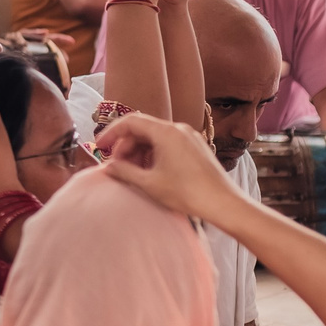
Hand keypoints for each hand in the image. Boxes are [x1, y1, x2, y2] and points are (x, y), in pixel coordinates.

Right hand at [92, 112, 240, 225]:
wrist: (224, 204)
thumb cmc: (188, 193)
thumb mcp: (149, 184)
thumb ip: (124, 172)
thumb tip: (108, 166)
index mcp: (166, 132)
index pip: (130, 121)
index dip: (111, 133)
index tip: (100, 147)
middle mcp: (179, 128)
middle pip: (143, 128)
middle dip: (126, 145)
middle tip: (117, 165)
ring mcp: (190, 136)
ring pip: (155, 136)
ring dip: (140, 150)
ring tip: (133, 171)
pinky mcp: (196, 147)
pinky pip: (169, 142)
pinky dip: (154, 152)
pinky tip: (152, 171)